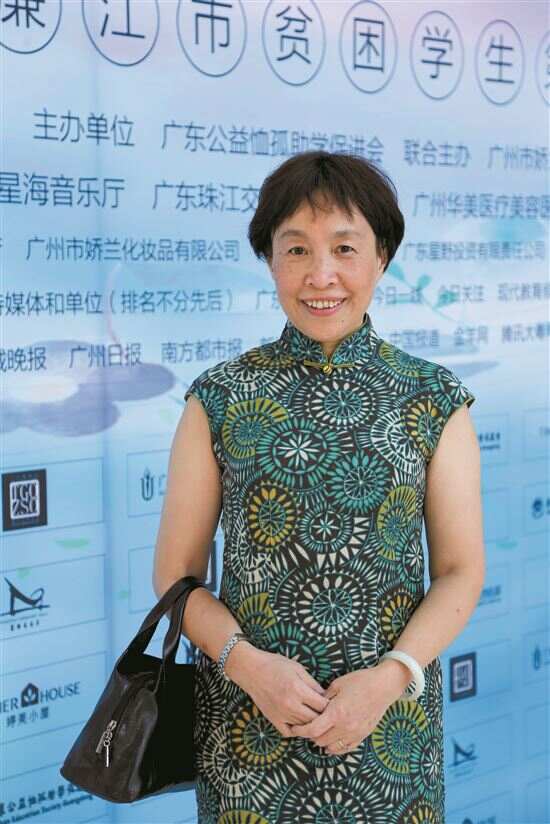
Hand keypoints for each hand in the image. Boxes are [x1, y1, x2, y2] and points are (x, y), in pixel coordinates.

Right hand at [235, 648, 330, 738]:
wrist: (251, 670)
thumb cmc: (275, 665)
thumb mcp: (298, 668)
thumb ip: (312, 683)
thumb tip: (325, 696)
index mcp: (298, 690)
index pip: (322, 705)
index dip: (331, 705)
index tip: (334, 703)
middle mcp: (290, 705)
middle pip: (315, 720)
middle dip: (324, 717)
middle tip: (329, 713)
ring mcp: (281, 714)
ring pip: (304, 728)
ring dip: (312, 724)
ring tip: (317, 718)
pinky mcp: (273, 720)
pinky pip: (289, 733)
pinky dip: (297, 731)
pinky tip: (301, 723)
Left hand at [287, 661, 408, 753]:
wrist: (383, 686)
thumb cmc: (360, 681)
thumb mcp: (338, 684)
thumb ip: (323, 697)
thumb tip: (313, 704)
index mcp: (336, 713)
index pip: (313, 729)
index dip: (301, 731)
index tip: (295, 728)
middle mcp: (345, 726)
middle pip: (320, 740)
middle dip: (310, 735)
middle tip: (306, 727)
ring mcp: (354, 733)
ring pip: (331, 747)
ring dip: (322, 741)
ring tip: (318, 733)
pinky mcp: (362, 735)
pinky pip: (345, 748)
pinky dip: (336, 747)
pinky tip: (331, 742)